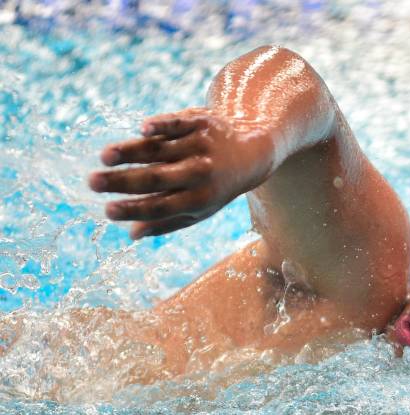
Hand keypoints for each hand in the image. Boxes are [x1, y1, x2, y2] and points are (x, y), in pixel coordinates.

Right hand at [89, 108, 270, 239]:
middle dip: (123, 182)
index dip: (134, 209)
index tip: (106, 210)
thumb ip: (167, 222)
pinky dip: (162, 125)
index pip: (160, 206)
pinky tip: (142, 129)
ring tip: (104, 157)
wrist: (253, 152)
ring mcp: (201, 145)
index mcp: (199, 198)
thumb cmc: (218, 186)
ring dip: (131, 152)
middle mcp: (201, 172)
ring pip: (160, 150)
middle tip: (92, 182)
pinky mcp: (200, 122)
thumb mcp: (201, 209)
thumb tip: (131, 234)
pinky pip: (178, 124)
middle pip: (157, 178)